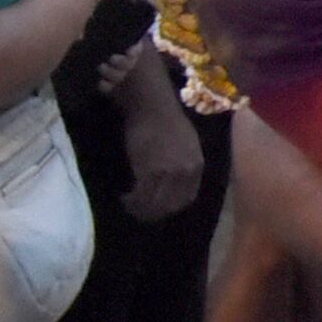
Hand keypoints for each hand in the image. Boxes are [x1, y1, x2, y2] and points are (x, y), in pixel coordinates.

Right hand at [118, 81, 204, 222]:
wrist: (153, 107)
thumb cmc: (167, 122)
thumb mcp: (187, 146)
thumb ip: (183, 165)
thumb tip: (174, 183)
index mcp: (196, 166)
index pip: (187, 199)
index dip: (171, 207)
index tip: (159, 209)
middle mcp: (186, 172)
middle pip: (170, 206)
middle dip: (154, 213)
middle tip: (140, 213)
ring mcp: (168, 173)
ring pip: (154, 204)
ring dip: (140, 209)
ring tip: (129, 205)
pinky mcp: (150, 171)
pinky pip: (140, 196)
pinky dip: (131, 201)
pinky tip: (124, 198)